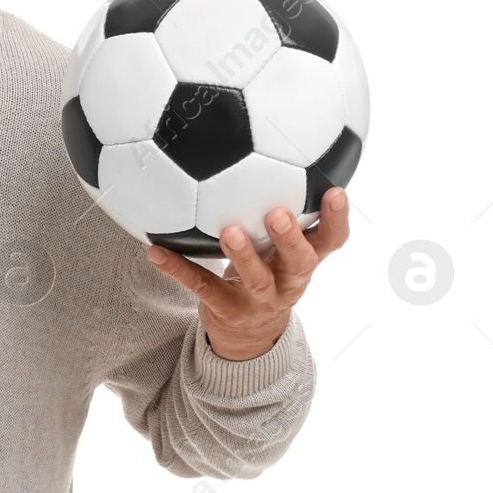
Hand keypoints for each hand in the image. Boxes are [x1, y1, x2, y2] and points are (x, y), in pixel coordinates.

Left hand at [143, 187, 351, 360]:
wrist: (250, 335)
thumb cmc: (268, 274)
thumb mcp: (284, 252)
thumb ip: (287, 215)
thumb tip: (284, 156)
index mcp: (303, 261)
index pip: (331, 241)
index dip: (337, 219)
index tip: (335, 192)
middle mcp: (288, 282)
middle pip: (300, 262)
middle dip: (290, 238)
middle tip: (277, 214)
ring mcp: (259, 300)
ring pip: (256, 279)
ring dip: (243, 255)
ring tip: (229, 232)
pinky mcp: (226, 310)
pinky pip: (201, 287)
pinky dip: (178, 268)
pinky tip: (156, 252)